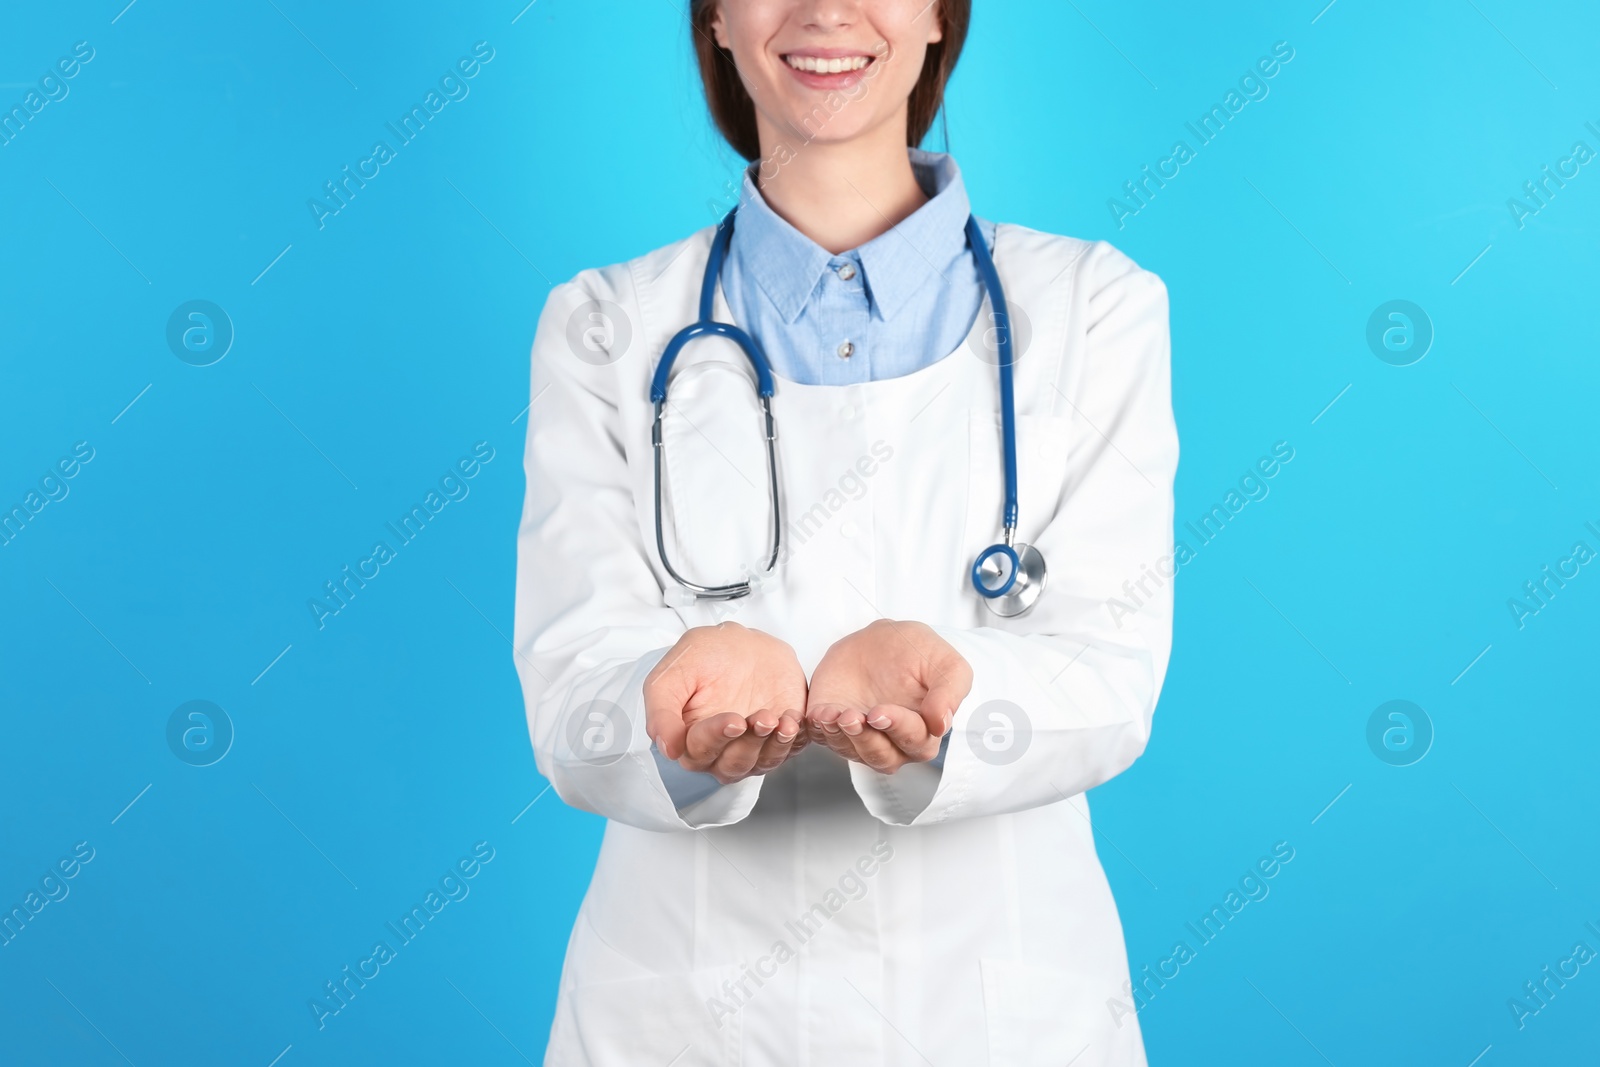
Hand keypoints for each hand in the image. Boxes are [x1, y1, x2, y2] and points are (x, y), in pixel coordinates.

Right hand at [643, 622, 808, 784]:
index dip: (715, 738)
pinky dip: (792, 740)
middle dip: (747, 744)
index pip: (699, 753)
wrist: (742, 642)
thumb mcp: (672, 674)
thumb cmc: (703, 658)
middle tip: (757, 718)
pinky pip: (788, 751)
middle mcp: (722, 751)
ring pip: (761, 763)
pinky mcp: (781, 738)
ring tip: (775, 718)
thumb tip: (668, 749)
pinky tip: (791, 722)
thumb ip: (661, 711)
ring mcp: (754, 747)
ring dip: (770, 745)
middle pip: (732, 766)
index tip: (732, 720)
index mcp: (690, 740)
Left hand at [805, 619, 972, 773]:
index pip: (915, 743)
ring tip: (836, 715)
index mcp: (924, 732)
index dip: (899, 729)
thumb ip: (950, 691)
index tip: (882, 712)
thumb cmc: (917, 652)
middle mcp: (892, 743)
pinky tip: (821, 714)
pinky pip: (825, 738)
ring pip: (852, 752)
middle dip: (868, 739)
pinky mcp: (833, 726)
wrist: (878, 639)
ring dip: (843, 736)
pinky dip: (821, 729)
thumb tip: (942, 724)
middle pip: (882, 758)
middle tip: (859, 716)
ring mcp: (860, 737)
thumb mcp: (944, 662)